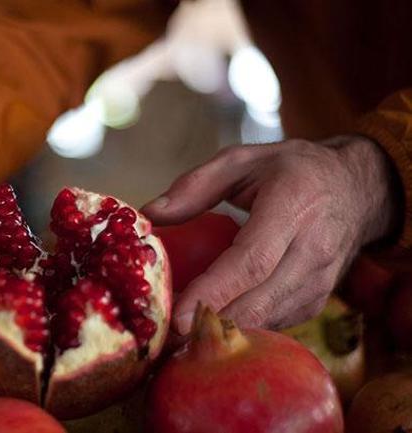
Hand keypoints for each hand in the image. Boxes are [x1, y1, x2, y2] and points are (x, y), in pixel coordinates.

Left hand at [142, 136, 399, 334]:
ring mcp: (321, 281)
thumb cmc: (291, 171)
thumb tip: (150, 214)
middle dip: (212, 323)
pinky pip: (275, 322)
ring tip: (181, 335)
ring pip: (268, 319)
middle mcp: (313, 249)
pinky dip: (242, 328)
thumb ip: (194, 186)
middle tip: (167, 336)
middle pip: (260, 300)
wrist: (356, 189)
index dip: (213, 292)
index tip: (178, 316)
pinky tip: (211, 326)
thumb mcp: (242, 160)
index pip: (251, 261)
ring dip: (224, 331)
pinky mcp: (318, 301)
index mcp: (292, 207)